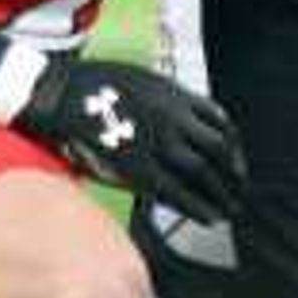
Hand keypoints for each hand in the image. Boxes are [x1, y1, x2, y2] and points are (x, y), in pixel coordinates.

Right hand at [19, 57, 246, 219]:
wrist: (58, 94)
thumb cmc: (92, 85)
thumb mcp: (140, 79)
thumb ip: (167, 100)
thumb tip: (184, 121)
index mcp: (174, 93)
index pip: (220, 121)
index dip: (234, 146)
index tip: (236, 161)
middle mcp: (172, 116)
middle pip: (218, 148)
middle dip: (233, 173)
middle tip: (239, 190)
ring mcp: (156, 141)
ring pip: (202, 171)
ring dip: (220, 193)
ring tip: (228, 209)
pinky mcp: (136, 166)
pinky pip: (175, 191)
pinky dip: (195, 207)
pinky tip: (207, 218)